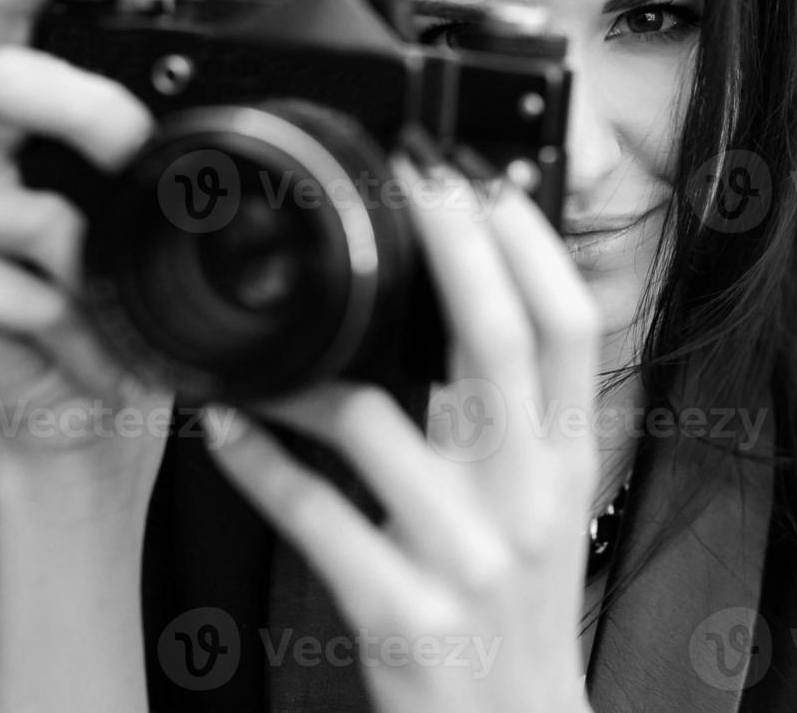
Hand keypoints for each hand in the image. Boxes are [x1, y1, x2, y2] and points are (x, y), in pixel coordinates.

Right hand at [0, 0, 169, 500]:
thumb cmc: (144, 297)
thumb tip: (307, 126)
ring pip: (5, 203)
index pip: (25, 14)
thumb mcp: (183, 223)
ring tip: (120, 302)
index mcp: (46, 106)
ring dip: (86, 265)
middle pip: (3, 79)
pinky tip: (87, 350)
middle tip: (131, 143)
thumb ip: (202, 163)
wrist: (104, 406)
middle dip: (78, 105)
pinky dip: (61, 328)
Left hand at [205, 149, 601, 712]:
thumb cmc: (518, 615)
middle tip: (408, 180)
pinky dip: (255, 461)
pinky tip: (225, 426)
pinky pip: (310, 514)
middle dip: (454, 245)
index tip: (483, 183)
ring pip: (373, 421)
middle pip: (497, 343)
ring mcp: (464, 556)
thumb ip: (521, 421)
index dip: (530, 244)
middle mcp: (525, 501)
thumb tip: (474, 314)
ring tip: (267, 342)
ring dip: (303, 370)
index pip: (571, 330)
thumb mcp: (546, 511)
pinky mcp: (399, 609)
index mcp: (567, 466)